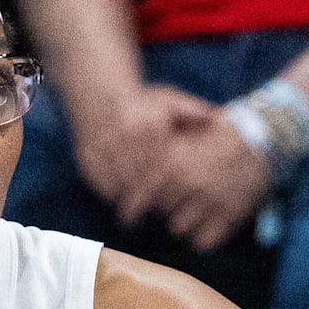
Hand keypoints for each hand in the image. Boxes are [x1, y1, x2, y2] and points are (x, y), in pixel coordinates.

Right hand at [71, 84, 216, 205]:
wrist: (96, 93)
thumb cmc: (139, 101)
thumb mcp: (168, 99)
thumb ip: (193, 111)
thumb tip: (221, 119)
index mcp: (149, 123)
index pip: (165, 166)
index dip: (171, 186)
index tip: (177, 200)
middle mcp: (125, 136)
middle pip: (143, 180)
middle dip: (152, 200)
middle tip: (161, 215)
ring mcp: (103, 148)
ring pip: (122, 186)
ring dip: (131, 202)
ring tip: (140, 215)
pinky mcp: (87, 159)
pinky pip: (103, 185)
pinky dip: (113, 195)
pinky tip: (121, 199)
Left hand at [125, 110, 272, 251]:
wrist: (269, 134)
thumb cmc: (223, 132)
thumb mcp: (188, 135)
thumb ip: (163, 156)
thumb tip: (137, 178)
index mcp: (174, 162)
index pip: (141, 195)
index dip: (133, 208)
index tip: (128, 217)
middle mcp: (189, 184)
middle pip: (159, 213)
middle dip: (163, 211)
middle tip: (173, 206)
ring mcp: (211, 200)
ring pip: (178, 229)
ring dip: (182, 224)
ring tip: (192, 215)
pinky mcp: (231, 215)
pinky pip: (204, 242)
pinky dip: (203, 238)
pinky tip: (207, 227)